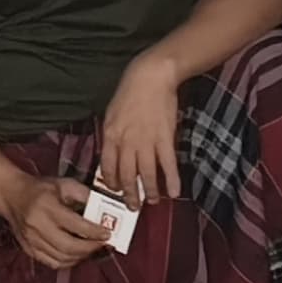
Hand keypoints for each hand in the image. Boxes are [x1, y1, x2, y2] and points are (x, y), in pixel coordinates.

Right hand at [4, 170, 111, 272]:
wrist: (11, 196)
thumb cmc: (40, 190)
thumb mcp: (64, 184)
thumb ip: (85, 195)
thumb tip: (103, 211)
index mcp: (47, 207)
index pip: (75, 225)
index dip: (94, 232)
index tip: (107, 234)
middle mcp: (37, 225)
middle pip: (68, 246)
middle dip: (90, 248)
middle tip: (103, 244)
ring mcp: (31, 240)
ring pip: (61, 258)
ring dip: (81, 256)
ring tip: (92, 249)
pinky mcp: (29, 249)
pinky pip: (52, 263)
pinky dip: (68, 262)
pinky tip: (77, 255)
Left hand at [96, 52, 185, 203]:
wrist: (151, 76)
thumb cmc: (130, 92)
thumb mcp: (112, 113)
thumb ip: (113, 135)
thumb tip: (114, 154)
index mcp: (110, 135)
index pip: (107, 167)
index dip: (111, 183)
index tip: (116, 191)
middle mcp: (126, 142)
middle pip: (126, 175)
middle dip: (129, 194)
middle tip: (133, 206)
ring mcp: (146, 141)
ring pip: (146, 174)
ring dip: (149, 191)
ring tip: (153, 201)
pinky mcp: (165, 138)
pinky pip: (167, 164)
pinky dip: (171, 180)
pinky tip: (174, 192)